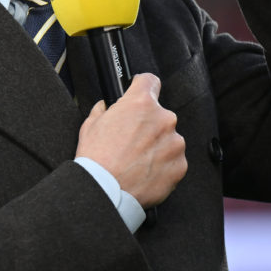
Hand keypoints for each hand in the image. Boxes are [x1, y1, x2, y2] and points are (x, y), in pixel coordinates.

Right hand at [75, 73, 186, 207]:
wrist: (106, 190)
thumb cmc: (98, 158)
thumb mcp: (90, 125)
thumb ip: (102, 110)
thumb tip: (105, 107)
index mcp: (141, 104)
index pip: (150, 81)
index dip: (142, 86)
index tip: (140, 92)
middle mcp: (163, 119)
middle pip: (159, 114)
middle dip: (147, 123)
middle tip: (130, 139)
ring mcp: (174, 143)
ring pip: (168, 137)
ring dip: (156, 144)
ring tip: (137, 159)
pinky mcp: (180, 165)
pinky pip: (174, 159)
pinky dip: (163, 163)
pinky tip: (145, 170)